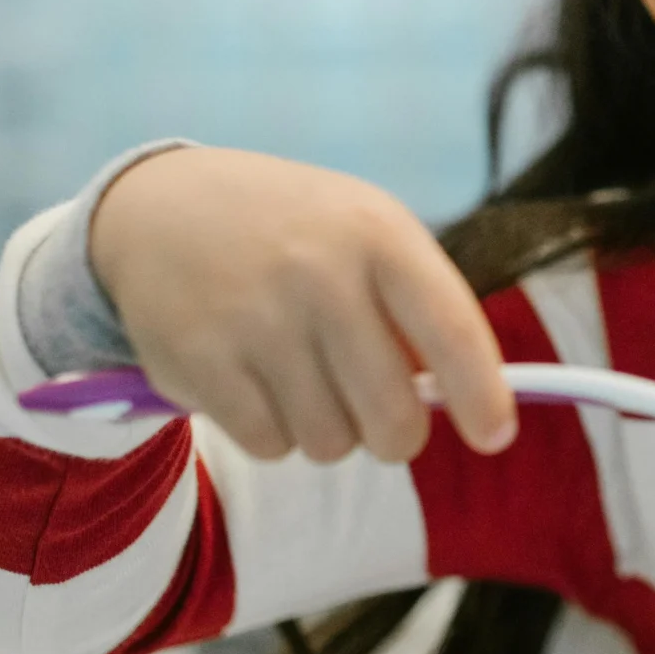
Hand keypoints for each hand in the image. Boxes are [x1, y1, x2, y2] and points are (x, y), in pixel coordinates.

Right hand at [87, 147, 514, 462]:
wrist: (159, 208)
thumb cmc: (291, 231)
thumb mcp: (363, 232)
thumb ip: (416, 308)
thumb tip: (462, 404)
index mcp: (378, 235)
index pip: (452, 330)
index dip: (482, 395)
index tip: (496, 437)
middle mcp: (320, 275)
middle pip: (392, 418)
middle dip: (395, 435)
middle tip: (380, 417)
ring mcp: (256, 320)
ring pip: (330, 443)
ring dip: (326, 429)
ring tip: (301, 375)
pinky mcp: (200, 362)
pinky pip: (270, 445)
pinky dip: (272, 431)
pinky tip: (253, 379)